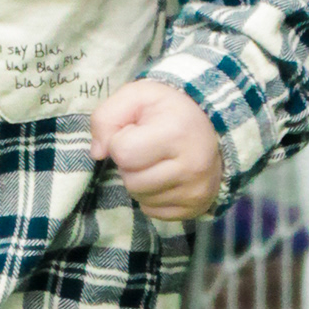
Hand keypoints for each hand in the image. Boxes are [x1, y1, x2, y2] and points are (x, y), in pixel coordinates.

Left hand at [89, 81, 223, 222]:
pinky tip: (164, 177)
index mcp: (176, 133)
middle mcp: (192, 166)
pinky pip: (153, 211)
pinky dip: (151, 196)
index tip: (136, 131)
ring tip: (155, 161)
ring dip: (138, 180)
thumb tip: (98, 153)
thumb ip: (106, 117)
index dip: (120, 141)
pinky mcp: (197, 207)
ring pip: (140, 197)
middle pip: (130, 180)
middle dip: (129, 164)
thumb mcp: (135, 96)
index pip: (123, 153)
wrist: (211, 124)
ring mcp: (196, 190)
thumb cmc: (168, 109)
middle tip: (146, 148)